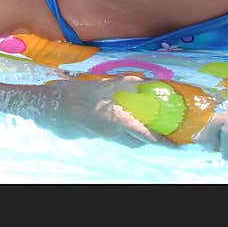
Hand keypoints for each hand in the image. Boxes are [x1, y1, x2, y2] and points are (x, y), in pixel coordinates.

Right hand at [42, 76, 168, 146]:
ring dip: (133, 133)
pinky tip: (111, 115)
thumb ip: (122, 84)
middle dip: (149, 138)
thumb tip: (141, 81)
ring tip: (136, 120)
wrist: (49, 107)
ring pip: (123, 138)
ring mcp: (101, 136)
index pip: (148, 136)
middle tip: (158, 130)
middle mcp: (112, 133)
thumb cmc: (75, 96)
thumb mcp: (101, 86)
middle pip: (136, 141)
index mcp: (118, 121)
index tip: (178, 145)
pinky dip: (117, 128)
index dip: (165, 142)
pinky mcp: (91, 134)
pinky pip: (110, 134)